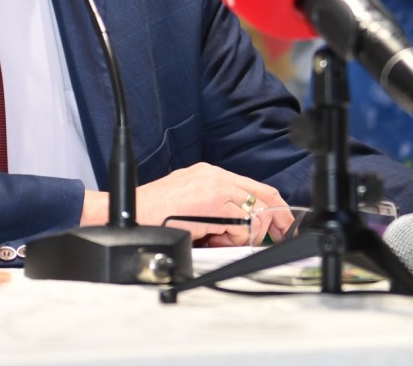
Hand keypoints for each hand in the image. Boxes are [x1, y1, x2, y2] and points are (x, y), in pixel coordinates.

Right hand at [82, 163, 294, 245]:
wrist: (133, 211)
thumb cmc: (154, 211)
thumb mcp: (190, 202)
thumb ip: (216, 207)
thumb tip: (241, 227)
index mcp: (210, 173)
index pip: (254, 186)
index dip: (273, 205)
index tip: (280, 222)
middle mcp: (216, 176)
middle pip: (263, 194)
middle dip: (275, 219)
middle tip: (278, 235)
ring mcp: (216, 188)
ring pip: (254, 212)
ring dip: (245, 234)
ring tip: (219, 239)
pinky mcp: (214, 203)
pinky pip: (241, 225)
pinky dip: (233, 239)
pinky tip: (212, 239)